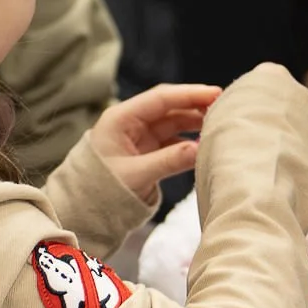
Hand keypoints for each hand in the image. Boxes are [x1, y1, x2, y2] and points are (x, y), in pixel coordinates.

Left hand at [87, 83, 221, 203]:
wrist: (83, 213)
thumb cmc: (99, 191)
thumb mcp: (135, 176)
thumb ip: (168, 161)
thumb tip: (200, 149)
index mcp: (120, 119)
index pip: (160, 99)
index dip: (189, 94)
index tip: (215, 93)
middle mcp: (130, 124)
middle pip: (168, 108)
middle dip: (195, 106)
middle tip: (224, 107)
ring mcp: (138, 138)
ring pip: (172, 124)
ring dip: (194, 124)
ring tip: (218, 125)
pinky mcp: (145, 153)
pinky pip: (171, 142)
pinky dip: (188, 143)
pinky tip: (204, 146)